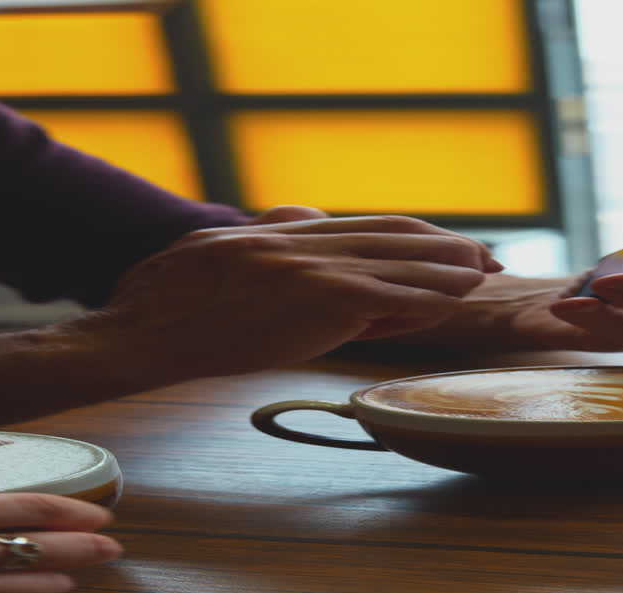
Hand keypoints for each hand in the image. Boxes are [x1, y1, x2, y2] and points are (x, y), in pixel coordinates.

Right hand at [73, 205, 502, 380]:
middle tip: (481, 255)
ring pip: (399, 262)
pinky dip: (428, 298)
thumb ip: (264, 243)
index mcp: (275, 232)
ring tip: (484, 272)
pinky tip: (455, 301)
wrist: (138, 336)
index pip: (360, 226)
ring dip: (448, 269)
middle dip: (442, 245)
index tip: (438, 246)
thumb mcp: (212, 257)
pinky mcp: (319, 301)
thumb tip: (305, 227)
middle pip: (390, 234)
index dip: (407, 236)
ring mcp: (311, 269)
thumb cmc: (162, 310)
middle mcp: (299, 241)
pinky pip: (391, 297)